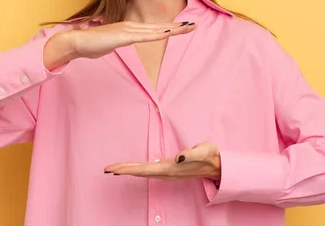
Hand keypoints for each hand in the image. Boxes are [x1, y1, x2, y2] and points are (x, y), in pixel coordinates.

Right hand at [62, 20, 195, 59]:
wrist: (76, 41)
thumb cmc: (90, 44)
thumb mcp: (109, 45)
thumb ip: (118, 43)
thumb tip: (120, 43)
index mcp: (129, 29)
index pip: (154, 29)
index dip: (169, 28)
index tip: (183, 27)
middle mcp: (131, 27)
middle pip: (159, 27)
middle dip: (177, 27)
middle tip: (194, 25)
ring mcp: (127, 30)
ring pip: (155, 30)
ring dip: (172, 29)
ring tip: (188, 27)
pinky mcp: (123, 36)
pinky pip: (143, 36)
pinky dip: (157, 34)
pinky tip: (167, 33)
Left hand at [103, 142, 220, 181]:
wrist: (217, 164)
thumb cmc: (210, 155)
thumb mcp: (203, 151)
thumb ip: (191, 154)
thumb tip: (179, 157)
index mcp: (171, 168)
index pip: (145, 169)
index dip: (129, 169)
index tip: (114, 170)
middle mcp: (167, 172)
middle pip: (140, 172)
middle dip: (123, 170)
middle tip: (106, 169)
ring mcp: (168, 171)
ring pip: (143, 172)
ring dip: (128, 170)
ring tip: (113, 169)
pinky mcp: (169, 168)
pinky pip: (148, 170)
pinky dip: (137, 169)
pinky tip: (132, 168)